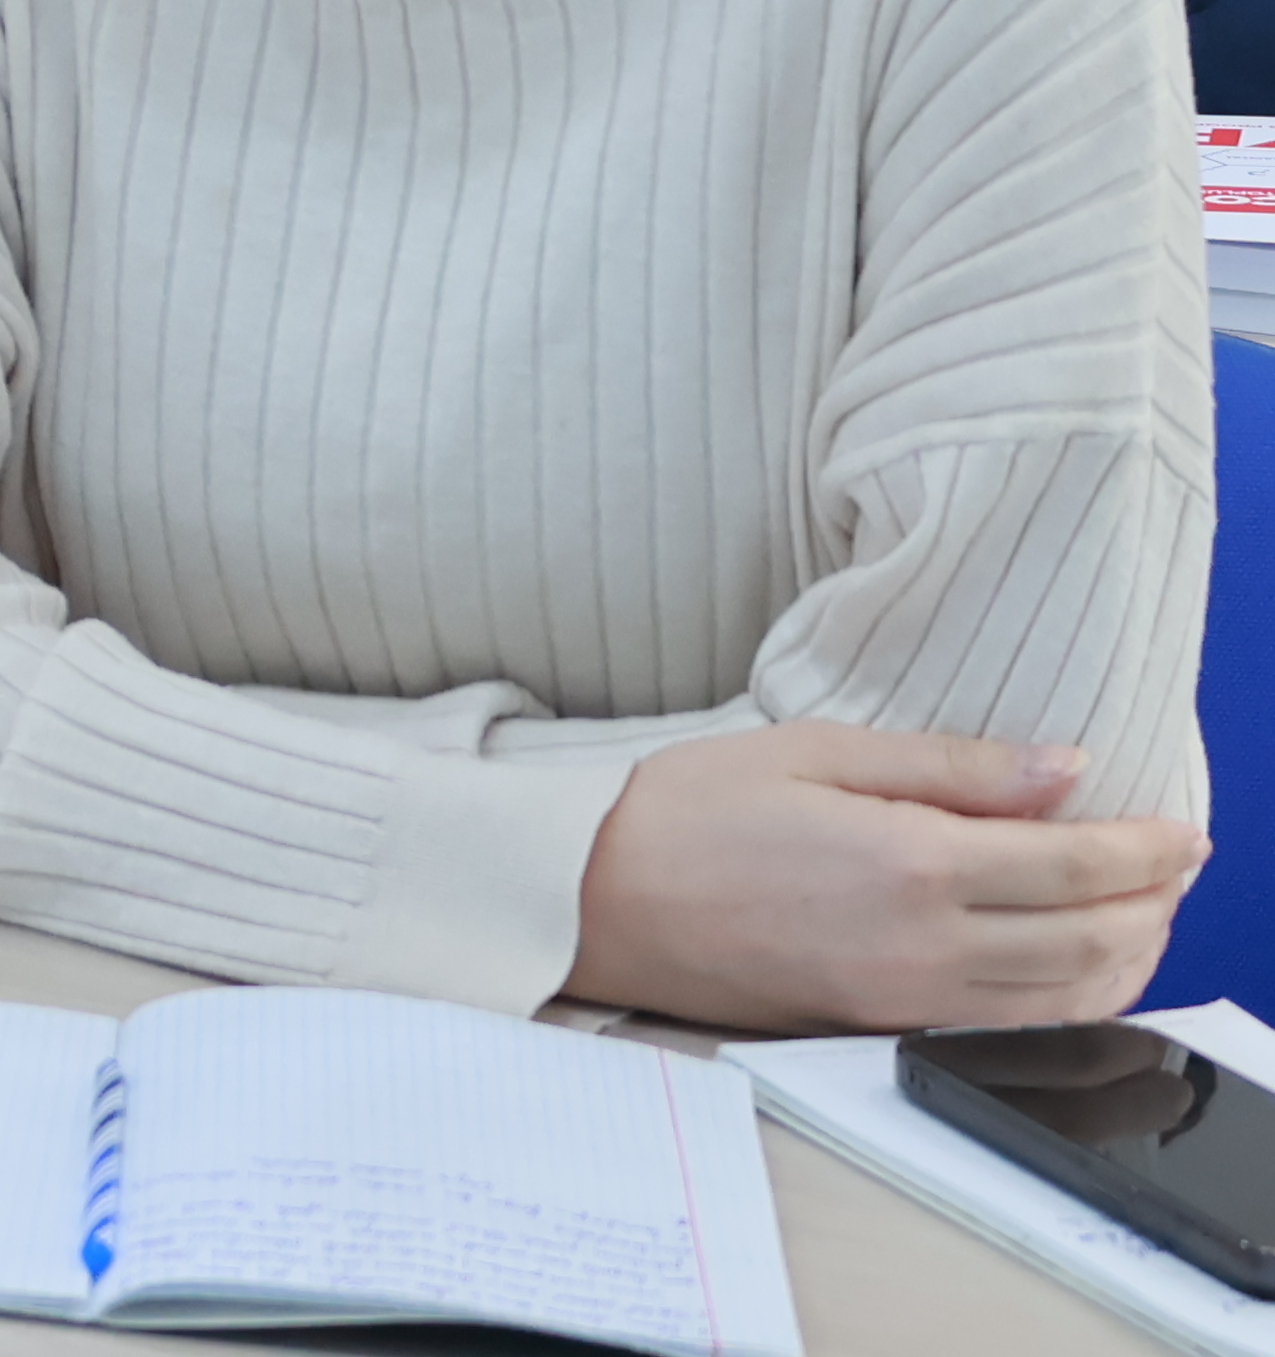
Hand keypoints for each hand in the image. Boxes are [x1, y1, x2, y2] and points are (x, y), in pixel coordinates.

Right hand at [573, 722, 1206, 1032]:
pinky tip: (1079, 963)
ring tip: (1144, 911)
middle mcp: (926, 944)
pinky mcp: (886, 1026)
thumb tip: (1059, 771)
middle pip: (1093, 939)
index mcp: (911, 863)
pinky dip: (1077, 997)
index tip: (1182, 829)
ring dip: (1129, 954)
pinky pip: (1019, 1024)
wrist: (596, 899)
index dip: (1147, 847)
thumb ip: (948, 765)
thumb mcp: (812, 752)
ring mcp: (909, 998)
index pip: (1077, 864)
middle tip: (1176, 864)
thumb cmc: (686, 811)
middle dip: (1153, 901)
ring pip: (1069, 996)